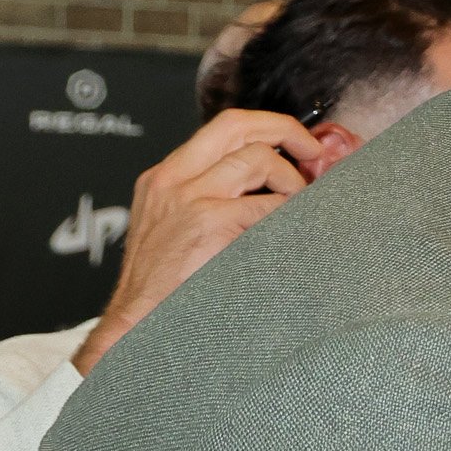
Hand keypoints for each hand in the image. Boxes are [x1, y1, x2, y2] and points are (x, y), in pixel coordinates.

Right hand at [72, 108, 323, 373]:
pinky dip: (289, 213)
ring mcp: (190, 199)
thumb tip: (262, 190)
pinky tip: (294, 228)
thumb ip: (208, 201)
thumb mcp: (173, 230)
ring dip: (292, 180)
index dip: (266, 127)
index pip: (222, 128)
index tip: (292, 141)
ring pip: (258, 160)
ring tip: (299, 206)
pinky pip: (266, 205)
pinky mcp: (208, 223)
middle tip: (313, 152)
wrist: (137, 324)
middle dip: (286, 130)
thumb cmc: (161, 290)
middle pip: (238, 126)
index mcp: (166, 177)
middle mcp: (174, 179)